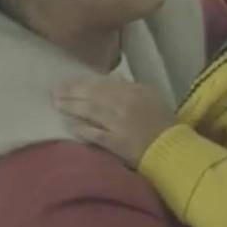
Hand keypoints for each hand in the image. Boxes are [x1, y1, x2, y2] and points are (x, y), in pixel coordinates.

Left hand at [53, 76, 177, 163]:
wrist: (171, 149)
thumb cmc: (163, 122)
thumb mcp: (151, 97)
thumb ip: (131, 87)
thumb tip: (112, 78)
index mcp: (134, 91)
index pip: (103, 83)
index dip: (83, 82)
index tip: (68, 81)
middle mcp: (124, 104)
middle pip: (92, 95)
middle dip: (72, 91)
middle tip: (55, 90)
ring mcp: (118, 123)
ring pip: (90, 111)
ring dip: (71, 106)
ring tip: (56, 103)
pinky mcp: (115, 142)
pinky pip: (94, 133)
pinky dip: (80, 128)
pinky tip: (68, 124)